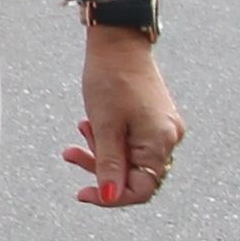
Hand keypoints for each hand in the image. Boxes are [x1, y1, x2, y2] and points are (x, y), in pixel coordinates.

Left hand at [64, 33, 185, 207]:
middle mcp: (168, 138)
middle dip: (101, 169)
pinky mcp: (153, 119)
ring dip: (101, 152)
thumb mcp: (104, 126)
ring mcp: (162, 128)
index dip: (112, 196)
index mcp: (160, 142)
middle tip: (71, 154)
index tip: (83, 193)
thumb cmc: (111, 80)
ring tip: (80, 132)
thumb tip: (110, 196)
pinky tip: (90, 125)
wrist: (118, 44)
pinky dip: (109, 139)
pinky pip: (131, 141)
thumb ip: (109, 164)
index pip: (141, 190)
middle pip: (135, 175)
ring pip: (130, 158)